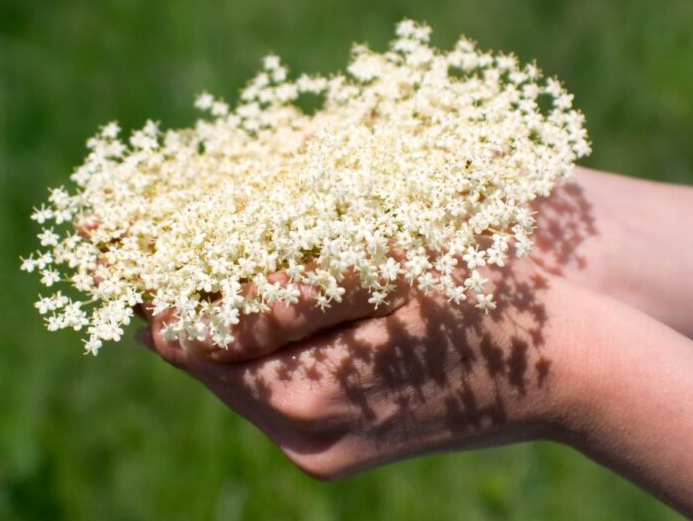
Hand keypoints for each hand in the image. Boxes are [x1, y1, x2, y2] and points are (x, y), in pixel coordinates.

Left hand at [139, 259, 588, 479]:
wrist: (571, 373)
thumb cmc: (485, 300)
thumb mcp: (380, 272)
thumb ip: (274, 293)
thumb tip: (170, 310)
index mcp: (305, 393)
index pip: (189, 340)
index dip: (155, 283)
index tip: (121, 240)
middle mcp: (302, 437)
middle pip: (204, 363)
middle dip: (185, 299)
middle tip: (157, 241)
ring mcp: (320, 450)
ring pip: (235, 377)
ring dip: (222, 321)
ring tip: (209, 259)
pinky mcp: (338, 448)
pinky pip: (272, 390)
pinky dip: (260, 344)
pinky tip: (266, 298)